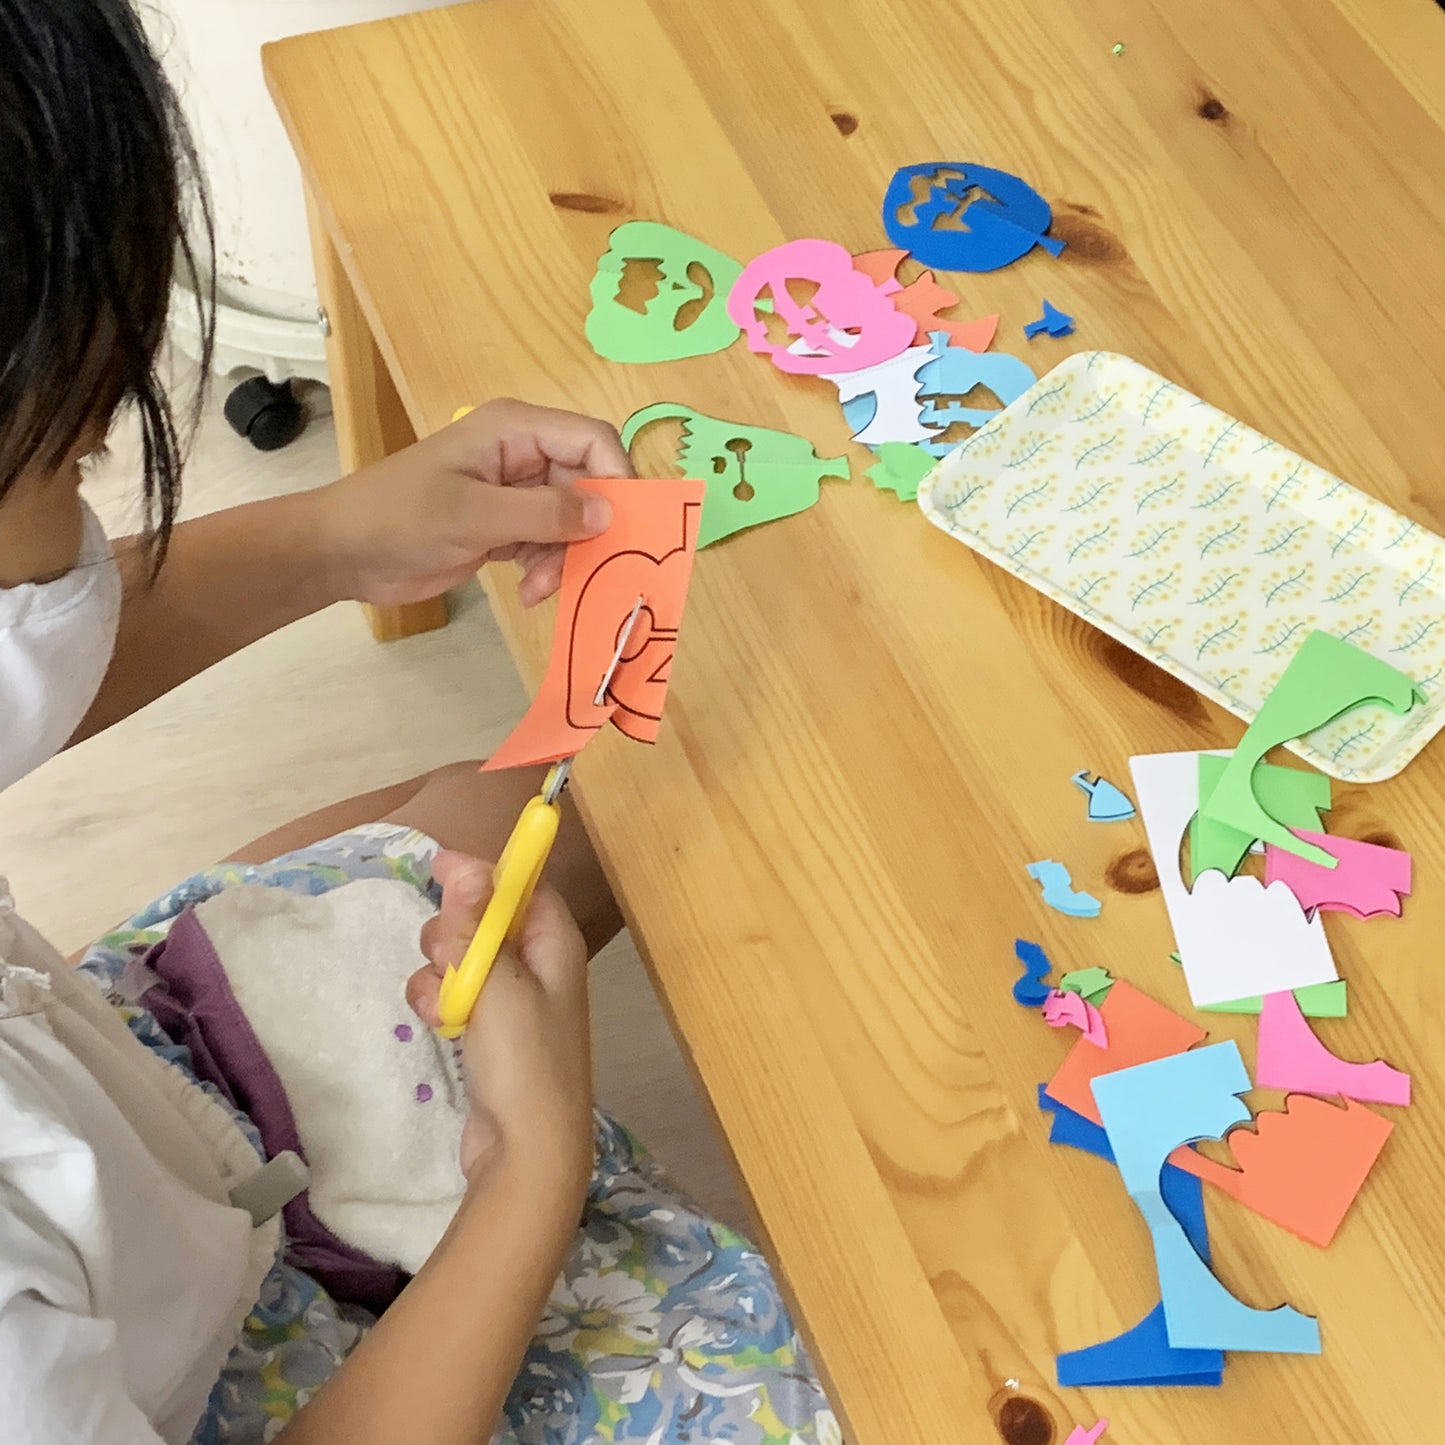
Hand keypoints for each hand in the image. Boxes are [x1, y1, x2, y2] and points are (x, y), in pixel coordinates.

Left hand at [316, 398, 629, 607]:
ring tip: (538, 588)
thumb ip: (544, 514)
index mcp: (514, 430)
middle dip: (586, 531)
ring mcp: (513, 493)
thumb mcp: (473, 514)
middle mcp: (522, 455)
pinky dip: (545, 570)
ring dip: (563, 559)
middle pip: (588, 485)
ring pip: (571, 522)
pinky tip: (526, 593)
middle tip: (577, 570)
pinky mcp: (504, 528)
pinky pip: (548, 545)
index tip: (621, 526)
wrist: (343, 552)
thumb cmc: (399, 517)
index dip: (616, 478)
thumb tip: (608, 512)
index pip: (592, 439)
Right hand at [407, 851, 593, 1194]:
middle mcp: (539, 964)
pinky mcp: (490, 1031)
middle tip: (445, 953)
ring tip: (446, 1005)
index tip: (438, 868)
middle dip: (451, 930)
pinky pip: (456, 994)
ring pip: (460, 956)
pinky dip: (441, 1003)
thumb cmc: (524, 1060)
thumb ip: (473, 925)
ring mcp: (514, 1000)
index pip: (522, 883)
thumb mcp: (496, 984)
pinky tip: (439, 1026)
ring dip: (440, 973)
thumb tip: (464, 864)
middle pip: (484, 917)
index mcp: (555, 942)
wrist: (527, 1150)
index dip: (484, 872)